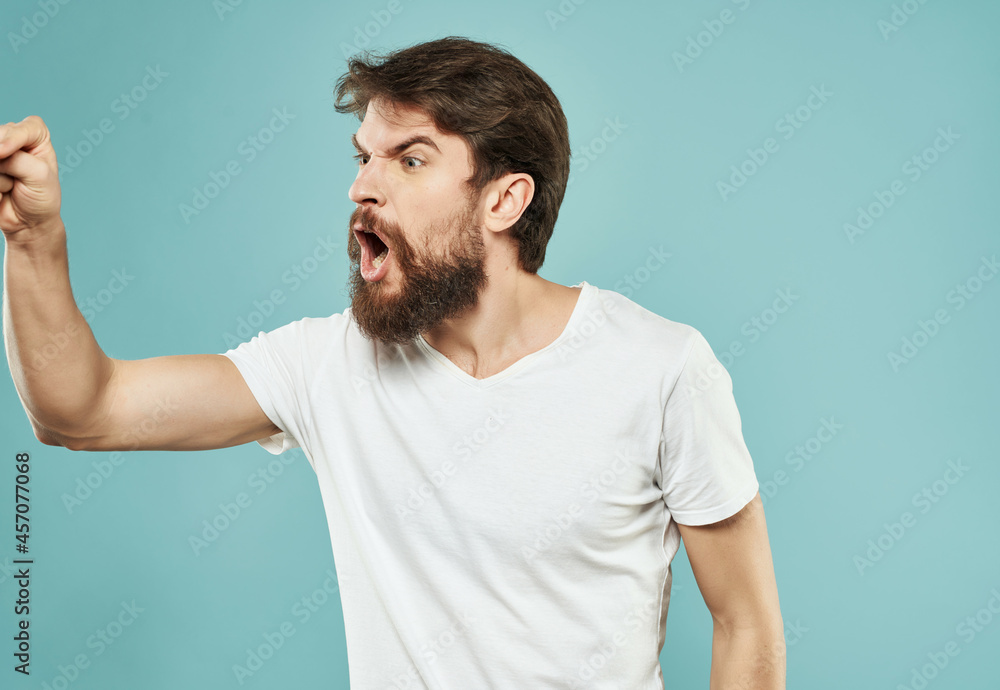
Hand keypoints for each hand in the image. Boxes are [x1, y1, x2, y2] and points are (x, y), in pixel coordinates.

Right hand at [0, 115, 61, 238]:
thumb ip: (15, 159)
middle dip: (5, 163)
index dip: (13, 137)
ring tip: (10, 186)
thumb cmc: (40, 198)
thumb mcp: (38, 176)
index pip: (27, 126)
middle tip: (18, 180)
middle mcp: (15, 138)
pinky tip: (1, 192)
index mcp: (37, 136)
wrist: (27, 223)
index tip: (5, 152)